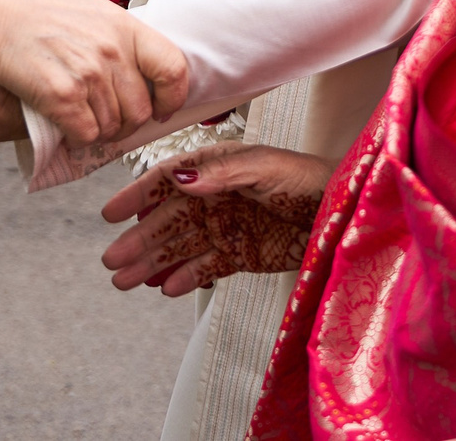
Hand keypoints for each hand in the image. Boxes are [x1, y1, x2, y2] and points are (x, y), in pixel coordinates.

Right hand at [0, 0, 188, 154]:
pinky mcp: (62, 96)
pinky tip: (66, 123)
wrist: (0, 13)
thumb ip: (125, 42)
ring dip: (100, 130)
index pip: (173, 69)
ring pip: (113, 128)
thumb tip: (152, 81)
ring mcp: (88, 74)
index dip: (173, 97)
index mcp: (127, 28)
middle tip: (108, 119)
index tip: (162, 108)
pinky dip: (78, 137)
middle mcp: (112, 51)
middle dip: (127, 124)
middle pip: (140, 111)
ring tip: (82, 115)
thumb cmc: (48, 15)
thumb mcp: (97, 14)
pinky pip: (87, 135)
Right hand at [99, 142, 334, 295]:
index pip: (168, 179)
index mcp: (217, 168)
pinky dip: (185, 278)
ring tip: (126, 280)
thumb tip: (180, 177)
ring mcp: (227, 228)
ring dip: (153, 262)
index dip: (137, 194)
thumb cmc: (310, 179)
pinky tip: (165, 289)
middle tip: (111, 260)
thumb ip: (222, 172)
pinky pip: (206, 268)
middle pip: (167, 220)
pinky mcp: (242, 255)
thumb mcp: (265, 168)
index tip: (110, 213)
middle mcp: (215, 198)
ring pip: (181, 247)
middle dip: (138, 239)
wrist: (345, 213)